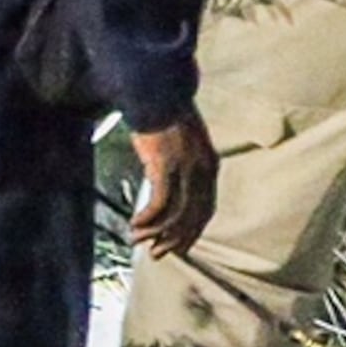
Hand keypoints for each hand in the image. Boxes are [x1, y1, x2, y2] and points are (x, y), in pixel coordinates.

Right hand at [129, 110, 219, 257]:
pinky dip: (148, 218)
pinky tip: (135, 224)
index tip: (177, 247)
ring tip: (138, 240)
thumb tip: (168, 193)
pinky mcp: (165, 165)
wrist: (157, 92)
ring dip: (156, 232)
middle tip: (156, 254)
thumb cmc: (164, 118)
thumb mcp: (183, 146)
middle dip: (174, 240)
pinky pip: (159, 202)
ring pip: (175, 214)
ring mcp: (185, 168)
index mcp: (210, 166)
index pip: (206, 210)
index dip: (191, 232)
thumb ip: (182, 169)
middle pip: (193, 217)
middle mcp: (203, 170)